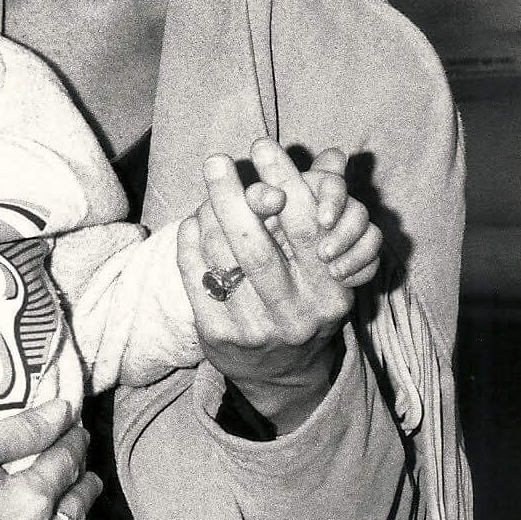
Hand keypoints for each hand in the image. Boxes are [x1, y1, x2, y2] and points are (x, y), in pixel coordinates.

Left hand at [178, 139, 381, 434]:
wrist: (286, 375)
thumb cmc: (305, 303)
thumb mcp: (326, 267)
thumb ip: (319, 215)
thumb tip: (330, 157)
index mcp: (329, 288)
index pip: (304, 225)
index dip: (283, 179)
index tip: (262, 144)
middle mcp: (296, 312)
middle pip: (255, 244)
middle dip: (232, 196)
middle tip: (216, 162)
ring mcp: (255, 329)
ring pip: (222, 259)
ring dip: (208, 217)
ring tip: (206, 194)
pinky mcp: (220, 337)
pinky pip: (196, 279)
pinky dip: (189, 245)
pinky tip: (192, 226)